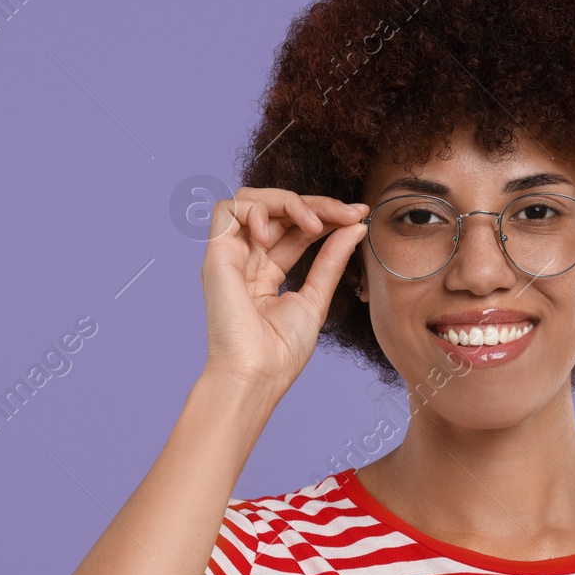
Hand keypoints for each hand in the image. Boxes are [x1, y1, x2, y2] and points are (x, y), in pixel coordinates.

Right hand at [197, 187, 368, 393]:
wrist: (256, 374)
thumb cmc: (281, 351)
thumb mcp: (315, 298)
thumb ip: (331, 260)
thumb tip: (355, 226)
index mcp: (266, 273)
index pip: (296, 229)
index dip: (326, 216)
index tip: (359, 215)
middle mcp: (246, 259)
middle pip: (279, 210)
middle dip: (317, 204)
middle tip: (349, 213)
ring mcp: (230, 255)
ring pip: (253, 199)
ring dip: (288, 201)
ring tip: (314, 224)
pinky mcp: (216, 255)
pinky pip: (227, 209)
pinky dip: (254, 209)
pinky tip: (271, 233)